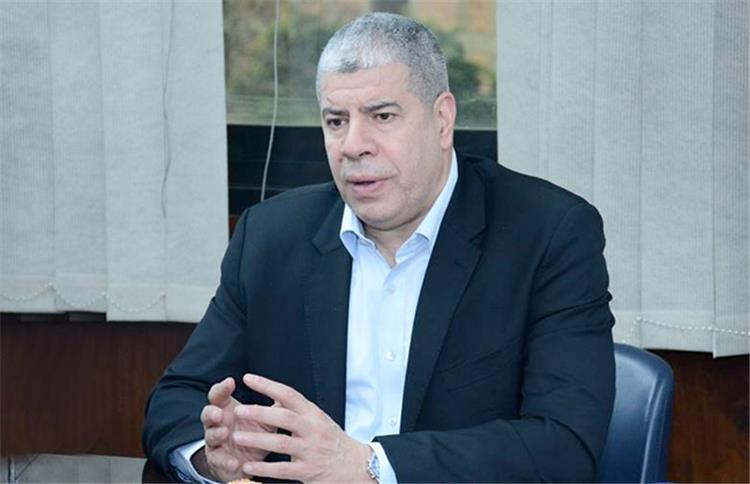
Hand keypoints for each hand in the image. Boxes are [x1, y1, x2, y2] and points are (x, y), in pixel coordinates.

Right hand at [197, 377, 276, 481]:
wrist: (248, 464)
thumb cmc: (254, 435)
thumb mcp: (264, 420)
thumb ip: (272, 408)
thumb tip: (288, 393)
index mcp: (227, 409)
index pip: (220, 395)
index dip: (223, 388)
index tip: (231, 381)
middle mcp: (218, 424)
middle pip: (207, 413)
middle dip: (211, 412)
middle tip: (219, 413)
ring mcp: (216, 443)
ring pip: (209, 436)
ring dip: (216, 434)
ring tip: (225, 433)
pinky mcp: (218, 460)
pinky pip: (217, 460)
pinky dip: (225, 461)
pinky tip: (233, 462)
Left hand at [232, 373, 372, 482]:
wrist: (355, 465)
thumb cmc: (332, 441)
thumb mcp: (319, 420)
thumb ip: (298, 412)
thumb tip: (274, 397)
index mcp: (313, 414)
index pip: (289, 395)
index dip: (268, 386)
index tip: (248, 379)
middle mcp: (313, 430)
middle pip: (284, 418)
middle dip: (259, 413)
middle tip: (238, 410)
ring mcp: (311, 451)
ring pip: (281, 444)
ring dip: (257, 440)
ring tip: (237, 437)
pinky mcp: (308, 471)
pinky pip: (282, 470)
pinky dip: (264, 469)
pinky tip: (248, 466)